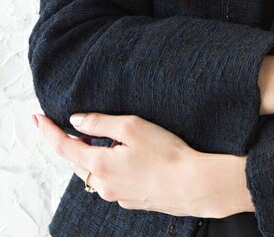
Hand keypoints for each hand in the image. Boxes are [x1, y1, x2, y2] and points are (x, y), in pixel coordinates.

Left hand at [33, 113, 254, 217]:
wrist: (191, 184)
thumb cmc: (165, 153)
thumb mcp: (132, 127)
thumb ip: (101, 123)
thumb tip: (77, 121)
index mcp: (99, 164)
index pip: (64, 146)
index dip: (49, 131)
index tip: (38, 118)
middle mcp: (102, 185)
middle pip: (77, 161)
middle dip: (72, 143)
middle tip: (68, 126)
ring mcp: (116, 195)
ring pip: (94, 173)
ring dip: (92, 156)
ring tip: (105, 140)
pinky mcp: (131, 200)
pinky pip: (111, 181)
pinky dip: (110, 168)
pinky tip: (128, 158)